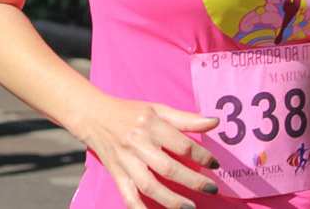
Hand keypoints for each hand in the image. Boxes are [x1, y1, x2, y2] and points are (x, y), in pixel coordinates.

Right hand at [75, 96, 220, 208]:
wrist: (94, 117)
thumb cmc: (131, 113)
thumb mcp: (158, 109)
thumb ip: (186, 119)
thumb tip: (214, 122)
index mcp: (150, 124)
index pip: (181, 144)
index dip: (201, 156)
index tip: (215, 164)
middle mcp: (138, 143)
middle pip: (168, 168)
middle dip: (192, 181)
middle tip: (211, 188)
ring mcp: (126, 161)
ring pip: (149, 185)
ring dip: (171, 200)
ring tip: (190, 208)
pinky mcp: (117, 175)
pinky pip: (129, 197)